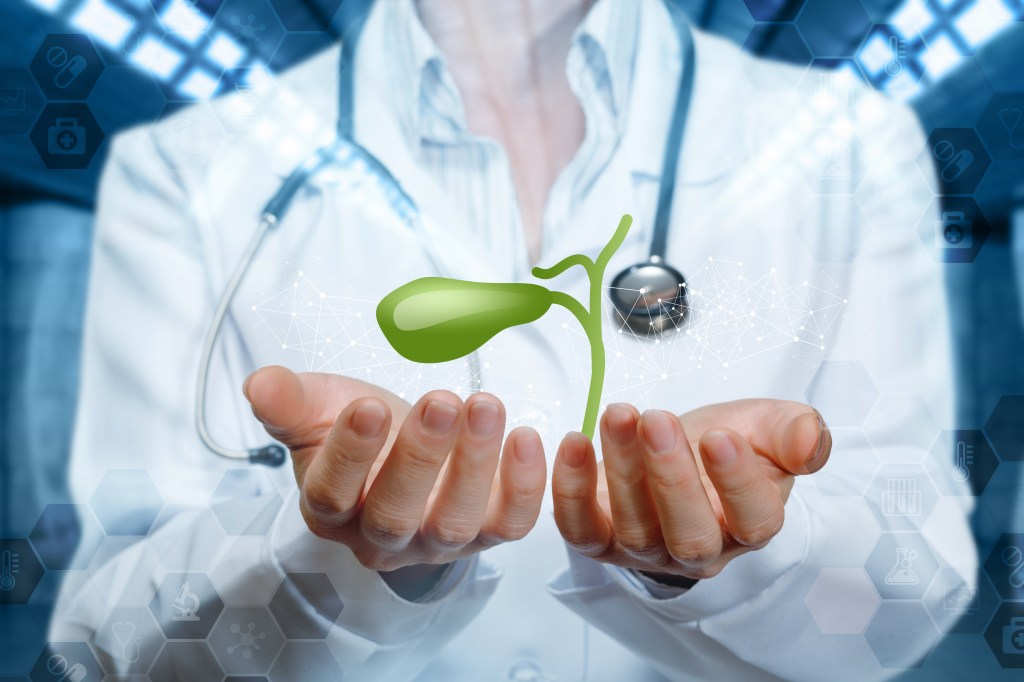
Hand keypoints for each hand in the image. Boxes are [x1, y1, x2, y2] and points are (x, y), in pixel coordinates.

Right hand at [243, 366, 545, 571]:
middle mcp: (382, 537)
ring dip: (475, 466)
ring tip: (485, 406)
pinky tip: (527, 438)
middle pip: (394, 515)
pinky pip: (512, 525)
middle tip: (441, 401)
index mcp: (331, 508)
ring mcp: (438, 541)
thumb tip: (257, 384)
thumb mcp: (321, 407)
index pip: (333, 493)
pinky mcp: (489, 532)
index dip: (350, 454)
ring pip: (455, 523)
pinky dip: (526, 488)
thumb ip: (290, 400)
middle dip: (419, 457)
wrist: (410, 447)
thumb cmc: (365, 428)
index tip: (369, 406)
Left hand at [551, 400, 830, 580]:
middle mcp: (698, 549)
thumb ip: (796, 431)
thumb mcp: (768, 426)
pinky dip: (569, 490)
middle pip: (690, 535)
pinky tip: (573, 443)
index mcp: (749, 525)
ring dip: (622, 468)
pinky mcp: (598, 538)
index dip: (739, 483)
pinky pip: (579, 528)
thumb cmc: (726, 441)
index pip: (754, 520)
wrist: (676, 448)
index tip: (722, 436)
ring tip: (619, 414)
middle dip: (673, 477)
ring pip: (634, 527)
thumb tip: (813, 439)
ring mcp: (645, 549)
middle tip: (658, 419)